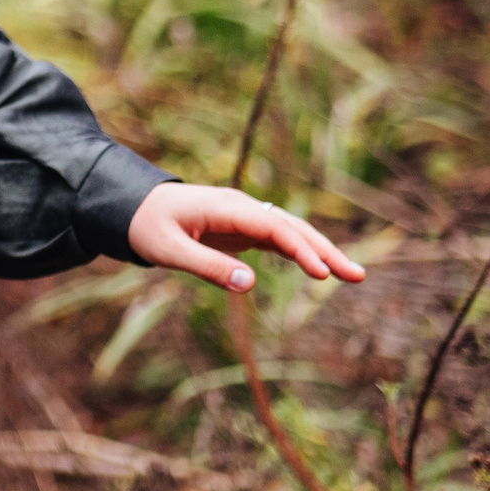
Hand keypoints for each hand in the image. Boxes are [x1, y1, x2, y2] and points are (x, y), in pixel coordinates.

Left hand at [125, 183, 365, 292]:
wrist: (132, 207)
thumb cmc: (146, 226)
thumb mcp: (169, 249)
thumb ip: (208, 266)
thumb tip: (250, 283)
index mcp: (227, 207)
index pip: (274, 228)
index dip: (301, 250)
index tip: (322, 274)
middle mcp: (242, 208)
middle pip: (292, 228)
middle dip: (325, 251)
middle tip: (357, 276)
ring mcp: (245, 218)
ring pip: (291, 233)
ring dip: (320, 252)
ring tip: (351, 275)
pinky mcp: (242, 230)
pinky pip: (278, 241)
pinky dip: (301, 254)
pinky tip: (319, 270)